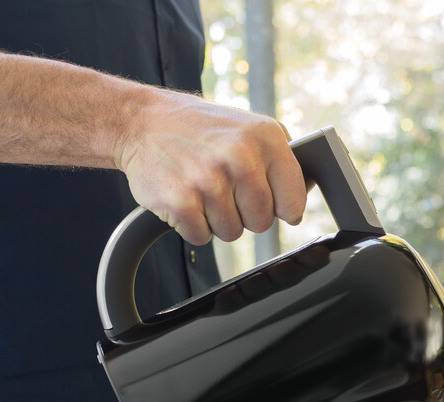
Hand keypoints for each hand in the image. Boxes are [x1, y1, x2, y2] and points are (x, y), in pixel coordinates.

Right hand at [114, 92, 306, 244]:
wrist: (141, 122)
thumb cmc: (201, 130)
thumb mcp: (250, 128)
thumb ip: (281, 159)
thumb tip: (303, 196)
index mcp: (266, 138)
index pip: (293, 202)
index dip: (282, 209)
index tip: (272, 205)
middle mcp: (240, 157)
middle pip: (262, 223)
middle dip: (245, 215)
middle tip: (225, 190)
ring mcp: (209, 181)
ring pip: (231, 233)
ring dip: (217, 219)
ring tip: (203, 189)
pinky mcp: (180, 202)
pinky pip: (201, 237)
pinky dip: (192, 225)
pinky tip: (185, 198)